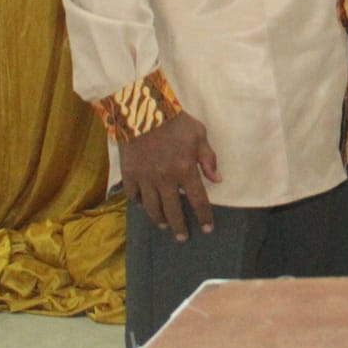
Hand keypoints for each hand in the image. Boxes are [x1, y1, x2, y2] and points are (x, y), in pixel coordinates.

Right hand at [119, 113, 220, 241]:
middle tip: (183, 237)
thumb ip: (208, 158)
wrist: (143, 111)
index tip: (208, 228)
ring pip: (153, 208)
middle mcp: (165, 179)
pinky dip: (139, 203)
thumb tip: (217, 179)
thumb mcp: (199, 134)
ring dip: (160, 220)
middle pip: (173, 210)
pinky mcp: (129, 174)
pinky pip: (134, 196)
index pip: (198, 200)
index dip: (204, 216)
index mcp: (185, 169)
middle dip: (180, 227)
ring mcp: (145, 178)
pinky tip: (144, 206)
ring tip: (165, 226)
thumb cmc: (175, 121)